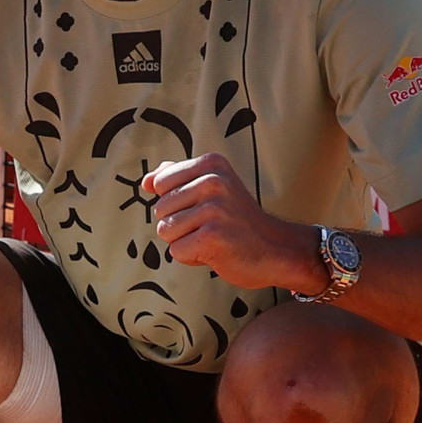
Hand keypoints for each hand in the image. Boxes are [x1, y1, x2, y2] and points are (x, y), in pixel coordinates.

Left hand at [137, 155, 318, 294]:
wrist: (276, 248)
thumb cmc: (238, 220)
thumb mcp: (214, 189)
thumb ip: (179, 179)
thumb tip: (146, 180)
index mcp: (211, 164)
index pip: (160, 182)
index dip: (174, 202)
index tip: (203, 206)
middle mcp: (213, 182)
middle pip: (159, 209)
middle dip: (178, 224)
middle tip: (210, 226)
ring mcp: (214, 209)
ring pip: (164, 231)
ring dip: (184, 242)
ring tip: (212, 238)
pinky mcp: (212, 236)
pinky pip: (176, 251)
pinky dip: (191, 258)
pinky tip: (215, 252)